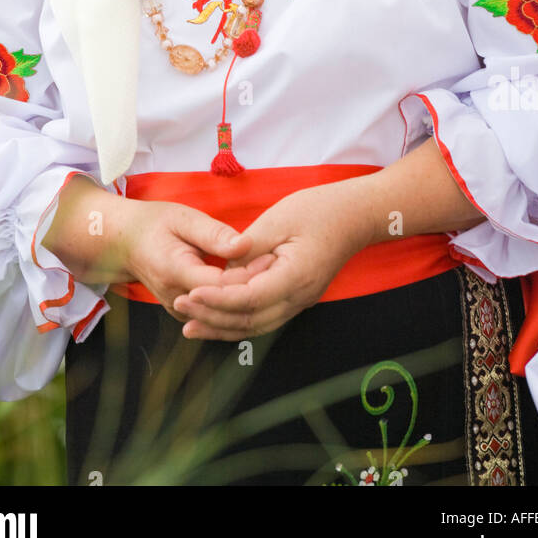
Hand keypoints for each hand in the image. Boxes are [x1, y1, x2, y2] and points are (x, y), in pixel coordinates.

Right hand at [115, 199, 276, 322]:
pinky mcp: (186, 312)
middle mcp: (177, 299)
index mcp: (175, 273)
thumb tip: (245, 244)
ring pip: (223, 312)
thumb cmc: (154, 224)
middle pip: (225, 303)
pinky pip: (216, 312)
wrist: (125, 243)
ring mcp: (181, 310)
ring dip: (248, 294)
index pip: (221, 285)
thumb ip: (213, 233)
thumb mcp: (182, 218)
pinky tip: (255, 280)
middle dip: (254, 284)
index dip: (248, 274)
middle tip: (278, 262)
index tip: (271, 255)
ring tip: (272, 270)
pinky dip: (236, 299)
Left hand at [173, 182, 360, 339]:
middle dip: (212, 318)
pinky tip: (217, 317)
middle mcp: (298, 298)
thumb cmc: (319, 210)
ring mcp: (300, 301)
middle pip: (249, 321)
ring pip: (255, 326)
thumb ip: (248, 248)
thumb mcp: (278, 219)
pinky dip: (238, 320)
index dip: (216, 299)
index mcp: (295, 277)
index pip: (248, 299)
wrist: (356, 215)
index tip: (190, 293)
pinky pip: (263, 316)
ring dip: (221, 327)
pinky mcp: (297, 296)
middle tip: (180, 309)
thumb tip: (222, 270)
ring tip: (190, 325)